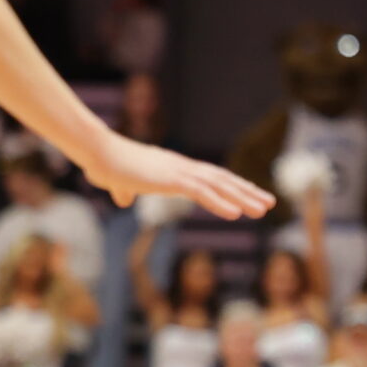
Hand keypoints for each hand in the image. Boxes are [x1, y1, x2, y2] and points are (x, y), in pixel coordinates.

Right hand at [80, 133, 272, 222]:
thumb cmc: (106, 164)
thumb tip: (124, 200)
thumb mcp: (120, 182)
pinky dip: (220, 203)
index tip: (251, 194)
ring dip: (242, 198)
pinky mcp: (170, 179)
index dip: (233, 185)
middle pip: (222, 180)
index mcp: (175, 168)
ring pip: (218, 186)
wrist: (97, 152)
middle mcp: (183, 167)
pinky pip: (201, 193)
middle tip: (270, 203)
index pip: (212, 176)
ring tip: (263, 210)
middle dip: (247, 192)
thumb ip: (125, 190)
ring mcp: (178, 172)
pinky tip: (235, 214)